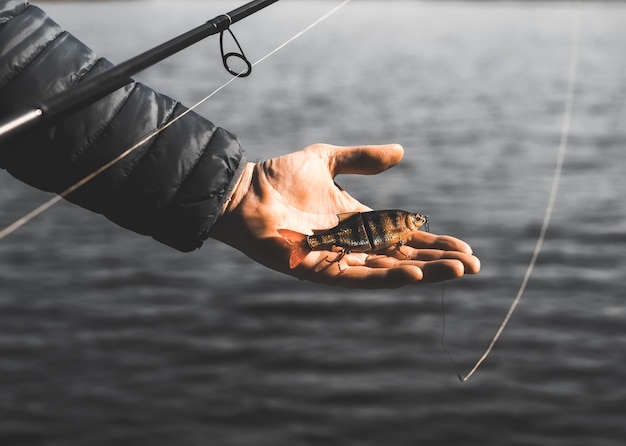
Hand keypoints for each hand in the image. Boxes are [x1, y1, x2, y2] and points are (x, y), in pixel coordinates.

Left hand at [210, 143, 479, 287]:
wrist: (242, 191)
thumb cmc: (278, 177)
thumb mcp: (329, 160)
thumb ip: (363, 159)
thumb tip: (401, 152)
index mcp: (357, 223)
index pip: (403, 237)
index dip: (433, 242)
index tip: (464, 247)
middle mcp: (352, 245)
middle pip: (403, 258)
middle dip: (438, 262)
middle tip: (473, 266)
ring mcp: (338, 260)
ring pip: (388, 271)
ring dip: (423, 272)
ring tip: (457, 272)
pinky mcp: (320, 269)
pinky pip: (358, 277)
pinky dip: (387, 276)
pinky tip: (414, 274)